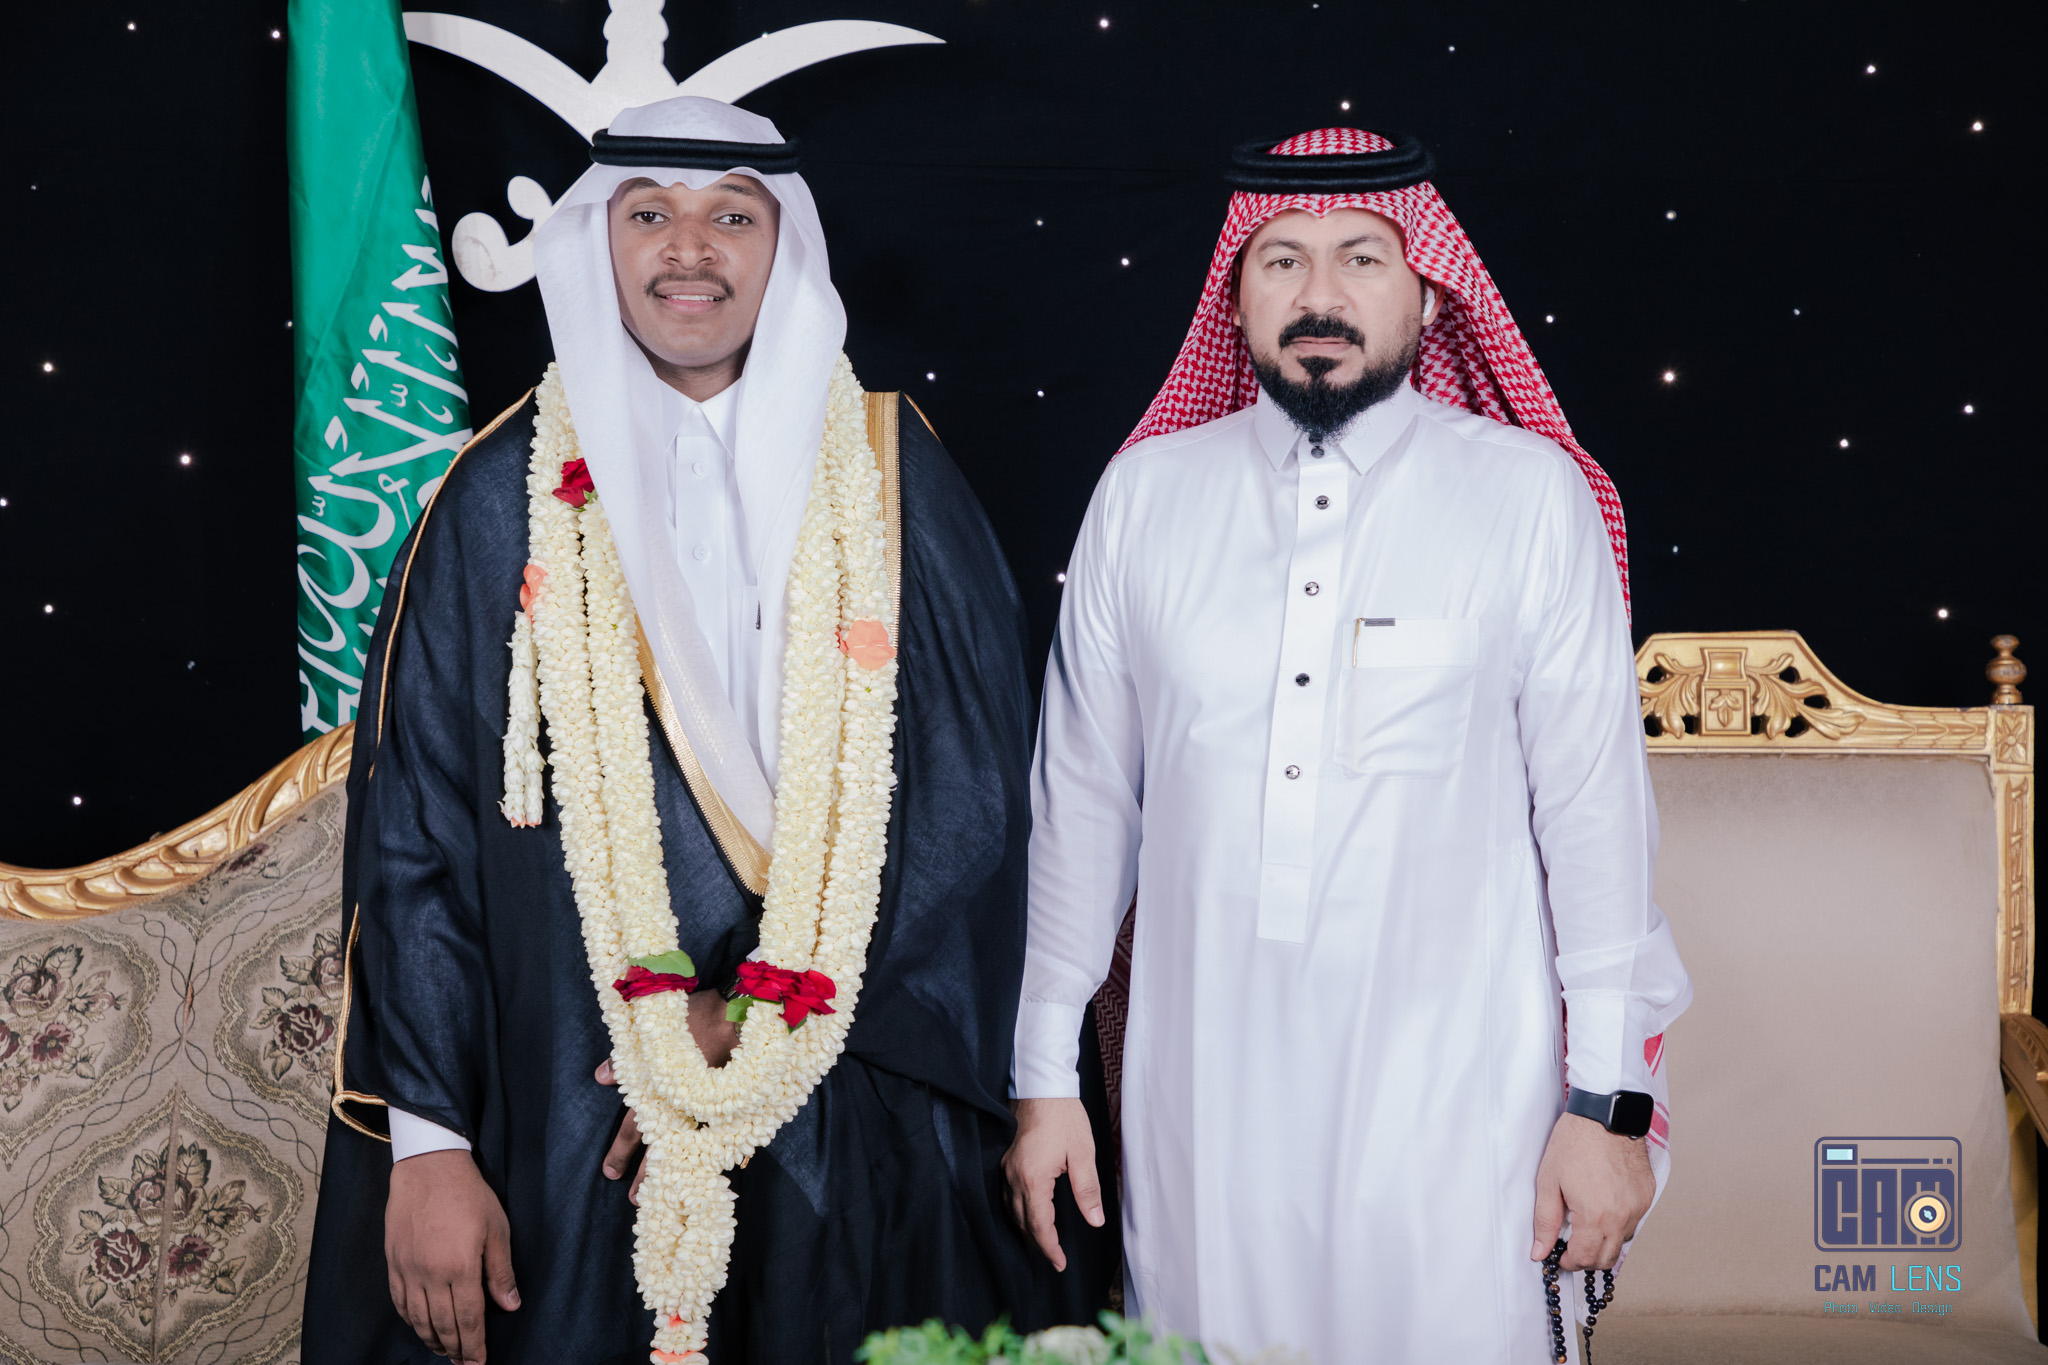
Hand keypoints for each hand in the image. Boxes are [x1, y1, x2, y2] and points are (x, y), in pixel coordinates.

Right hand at [385, 1149, 517, 1364]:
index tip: (479, 1362)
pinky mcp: (394, 1263)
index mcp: (460, 1268)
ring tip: (445, 1352)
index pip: (468, 1319)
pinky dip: (410, 1321)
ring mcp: (409, 1270)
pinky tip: (420, 1327)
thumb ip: (501, 1271)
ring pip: (419, 1319)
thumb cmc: (468, 1195)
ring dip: (433, 1340)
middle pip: (443, 1325)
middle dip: (456, 1349)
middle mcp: (431, 1275)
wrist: (428, 1168)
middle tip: (465, 1363)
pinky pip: (400, 1302)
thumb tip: (510, 1305)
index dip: (474, 1345)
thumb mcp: (497, 1229)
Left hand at [597, 989, 739, 1203]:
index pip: (632, 1131)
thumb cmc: (688, 1021)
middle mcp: (678, 1110)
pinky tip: (712, 1169)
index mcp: (655, 1095)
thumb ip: (622, 1061)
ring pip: (685, 1151)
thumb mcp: (649, 1037)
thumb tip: (601, 1078)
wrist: (735, 1018)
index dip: (620, 1152)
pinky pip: (719, 1140)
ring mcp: (706, 1113)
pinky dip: (714, 1155)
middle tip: (633, 1199)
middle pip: (657, 1150)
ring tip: (665, 1194)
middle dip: (644, 1175)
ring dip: (674, 1174)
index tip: (610, 1174)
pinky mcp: (730, 1111)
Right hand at [1002, 1097, 1104, 1271]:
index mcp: (1033, 1179)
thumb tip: (1095, 1220)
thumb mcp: (1083, 1154)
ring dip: (1027, 1230)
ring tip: (1043, 1243)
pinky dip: (1018, 1212)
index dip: (1050, 1248)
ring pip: (1012, 1211)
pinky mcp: (1007, 1160)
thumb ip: (1087, 1190)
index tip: (1060, 1264)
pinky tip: (1029, 1214)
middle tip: (1054, 1260)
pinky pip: (1008, 1196)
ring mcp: (1007, 1169)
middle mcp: (1014, 1177)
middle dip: (1038, 1244)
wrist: (1042, 1086)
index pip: (1039, 1226)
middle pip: (1022, 1223)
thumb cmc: (1064, 1117)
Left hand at [1530, 1111, 1655, 1270]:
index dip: (1568, 1262)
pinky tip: (1603, 1206)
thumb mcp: (1548, 1181)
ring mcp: (1639, 1207)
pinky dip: (1618, 1223)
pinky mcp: (1647, 1196)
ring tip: (1586, 1223)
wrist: (1605, 1115)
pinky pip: (1634, 1221)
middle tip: (1571, 1246)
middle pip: (1607, 1258)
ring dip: (1604, 1242)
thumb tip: (1540, 1251)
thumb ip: (1545, 1221)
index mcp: (1595, 1217)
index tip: (1559, 1256)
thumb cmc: (1575, 1143)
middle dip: (1586, 1258)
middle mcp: (1622, 1217)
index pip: (1584, 1259)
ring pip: (1622, 1242)